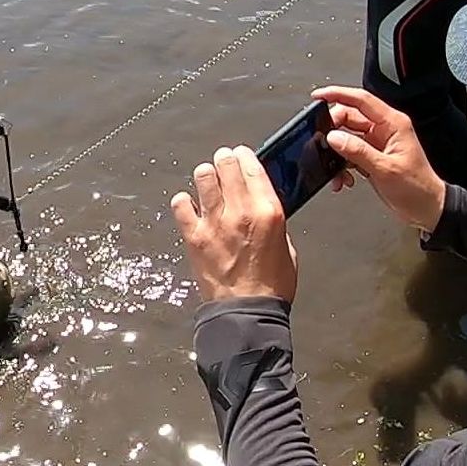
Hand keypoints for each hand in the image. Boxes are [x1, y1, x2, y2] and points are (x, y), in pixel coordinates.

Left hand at [170, 146, 297, 303]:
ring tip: (207, 180)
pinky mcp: (193, 236)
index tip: (240, 154)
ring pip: (203, 177)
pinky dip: (183, 201)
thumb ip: (272, 219)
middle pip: (226, 165)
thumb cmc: (270, 284)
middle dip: (224, 160)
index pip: (252, 167)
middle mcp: (240, 212)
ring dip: (206, 175)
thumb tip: (261, 203)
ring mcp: (214, 223)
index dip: (244, 155)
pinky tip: (189, 205)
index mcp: (268, 211)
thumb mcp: (286, 245)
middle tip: (222, 162)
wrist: (247, 312)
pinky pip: (180, 205)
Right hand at [311, 85, 445, 232]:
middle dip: (333, 130)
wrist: (425, 208)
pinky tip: (344, 177)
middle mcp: (384, 130)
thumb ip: (358, 151)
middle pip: (349, 118)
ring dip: (336, 152)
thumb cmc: (417, 187)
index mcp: (393, 124)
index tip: (319, 97)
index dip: (338, 94)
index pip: (362, 100)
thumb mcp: (385, 169)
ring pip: (346, 137)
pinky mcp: (371, 157)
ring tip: (335, 169)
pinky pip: (348, 153)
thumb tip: (334, 137)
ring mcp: (377, 143)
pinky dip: (341, 165)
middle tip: (323, 143)